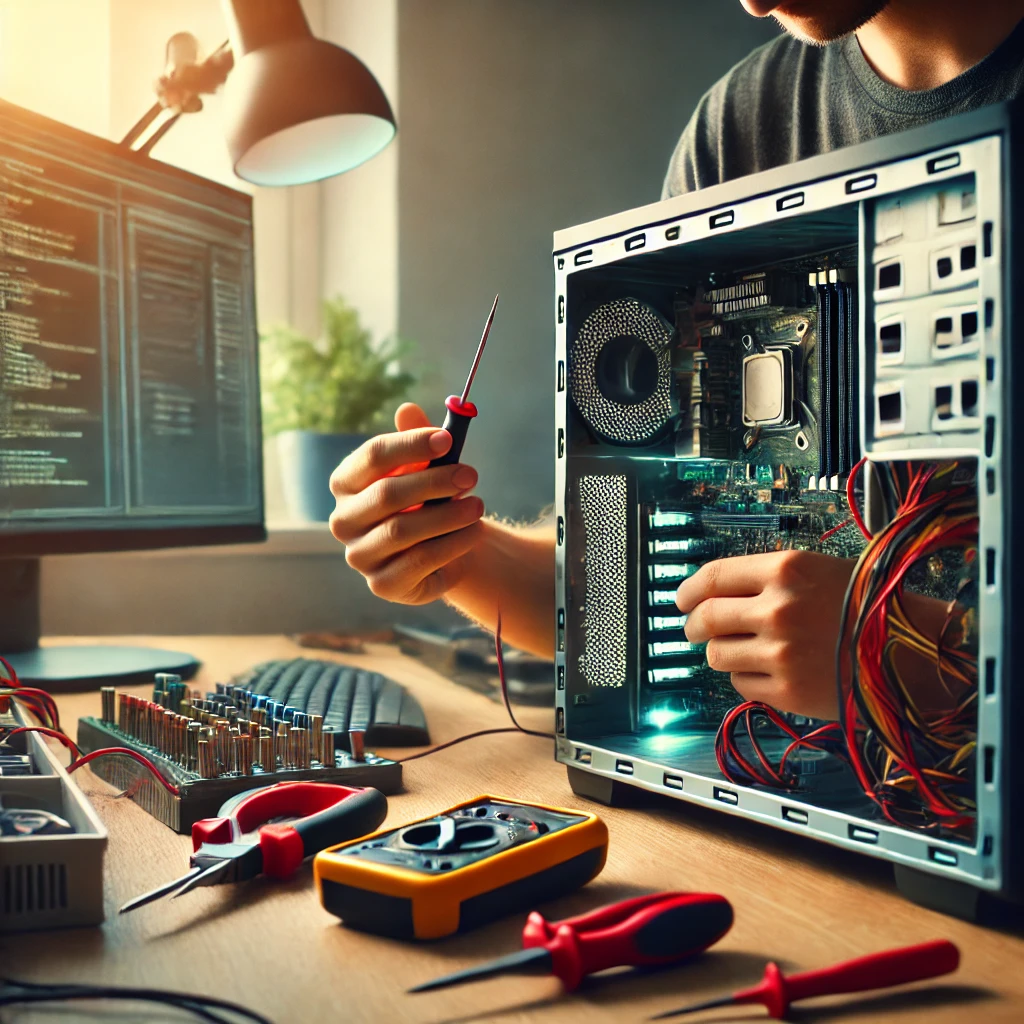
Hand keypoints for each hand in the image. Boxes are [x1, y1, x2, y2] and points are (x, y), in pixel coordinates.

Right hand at [329, 403, 484, 604]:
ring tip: (478, 507)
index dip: (411, 444)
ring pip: (403, 531)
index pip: (373, 456)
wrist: (443, 548)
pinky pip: (419, 562)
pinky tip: (473, 534)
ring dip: (448, 516)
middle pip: (387, 494)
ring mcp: (359, 556)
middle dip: (434, 482)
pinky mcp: (382, 585)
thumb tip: (408, 409)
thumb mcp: (426, 467)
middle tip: (471, 475)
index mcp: (347, 483)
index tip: (448, 439)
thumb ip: (418, 441)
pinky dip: (451, 546)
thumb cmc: (428, 499)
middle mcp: (343, 520)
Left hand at [675, 551, 855, 719]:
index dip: (688, 590)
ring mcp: (781, 652)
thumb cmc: (867, 607)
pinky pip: (741, 684)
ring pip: (718, 654)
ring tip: (741, 650)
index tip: (681, 598)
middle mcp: (778, 609)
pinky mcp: (788, 690)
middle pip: (706, 617)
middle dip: (693, 625)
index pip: (713, 576)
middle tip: (694, 628)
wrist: (912, 652)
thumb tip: (714, 590)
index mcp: (785, 570)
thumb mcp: (818, 571)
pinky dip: (746, 678)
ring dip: (721, 652)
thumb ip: (766, 579)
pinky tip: (768, 670)